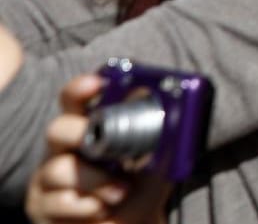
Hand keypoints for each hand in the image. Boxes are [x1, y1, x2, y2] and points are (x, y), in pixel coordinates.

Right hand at [26, 73, 171, 223]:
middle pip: (58, 129)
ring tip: (121, 192)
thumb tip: (179, 109)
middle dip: (80, 133)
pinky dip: (89, 206)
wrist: (136, 223)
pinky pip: (59, 201)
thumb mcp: (159, 157)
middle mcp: (65, 149)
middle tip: (106, 147)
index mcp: (90, 128)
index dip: (81, 89)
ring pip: (60, 169)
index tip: (97, 83)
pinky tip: (102, 208)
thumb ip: (163, 133)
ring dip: (97, 182)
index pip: (76, 100)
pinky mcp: (44, 206)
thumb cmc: (143, 185)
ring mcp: (50, 178)